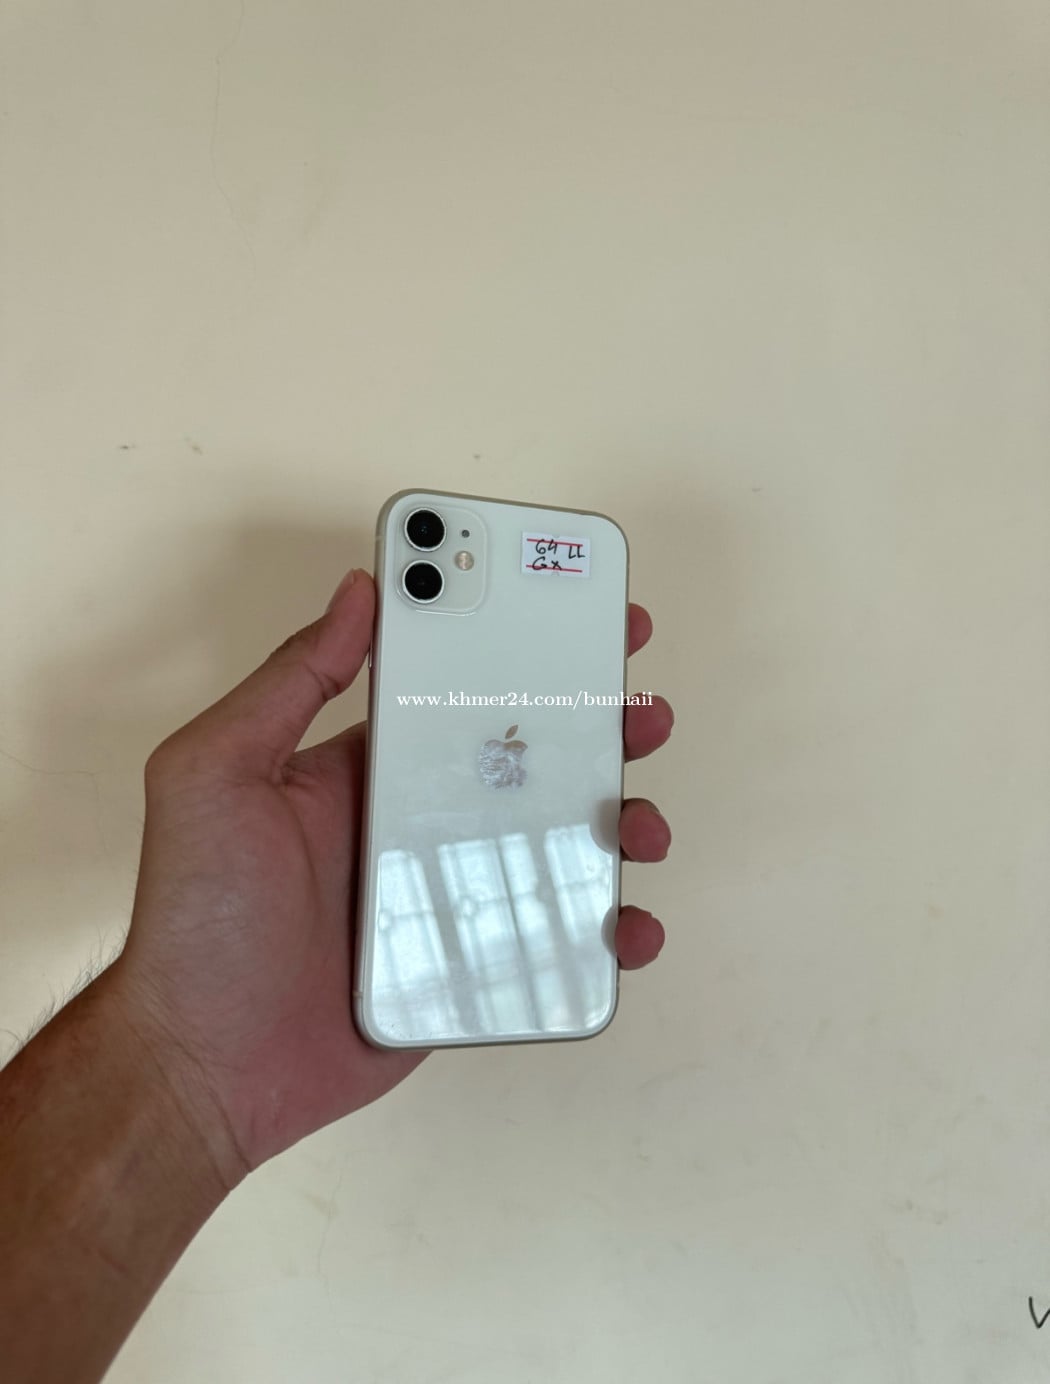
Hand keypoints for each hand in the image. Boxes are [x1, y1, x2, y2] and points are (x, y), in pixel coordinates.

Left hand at [110, 568, 673, 1182]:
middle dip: (598, 726)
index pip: (458, 686)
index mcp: (369, 765)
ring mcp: (454, 891)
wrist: (207, 1068)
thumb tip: (359, 590)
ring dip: (620, 822)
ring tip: (642, 827)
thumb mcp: (215, 774)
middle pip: (532, 757)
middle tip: (643, 711)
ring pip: (562, 842)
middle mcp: (420, 818)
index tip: (580, 606)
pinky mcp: (476, 963)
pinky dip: (608, 928)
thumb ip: (286, 682)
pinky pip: (561, 936)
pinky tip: (626, 925)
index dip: (519, 642)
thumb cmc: (199, 917)